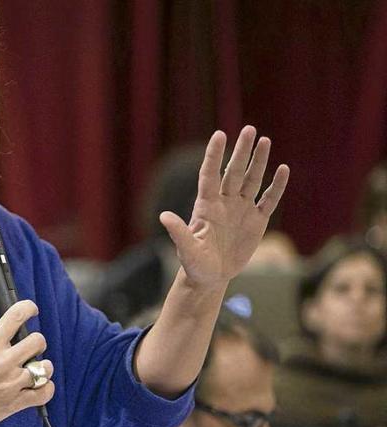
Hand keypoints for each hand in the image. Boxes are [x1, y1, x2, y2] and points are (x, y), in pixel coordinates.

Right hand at [0, 300, 53, 426]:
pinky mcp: (16, 402)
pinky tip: (40, 387)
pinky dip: (46, 389)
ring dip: (44, 368)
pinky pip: (44, 393)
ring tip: (37, 370)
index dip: (29, 308)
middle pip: (37, 341)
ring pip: (45, 367)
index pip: (16, 316)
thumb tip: (10, 341)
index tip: (32, 310)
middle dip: (38, 343)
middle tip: (32, 349)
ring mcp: (12, 382)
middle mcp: (4, 360)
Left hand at [160, 126, 289, 286]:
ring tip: (265, 140)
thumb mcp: (187, 250)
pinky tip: (283, 169)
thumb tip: (164, 217)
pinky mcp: (256, 221)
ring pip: (251, 180)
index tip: (220, 134)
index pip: (211, 174)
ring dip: (258, 161)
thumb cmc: (194, 264)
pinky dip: (276, 186)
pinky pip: (268, 200)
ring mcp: (241, 209)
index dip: (214, 155)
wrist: (210, 278)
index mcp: (206, 206)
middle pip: (234, 171)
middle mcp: (225, 202)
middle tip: (249, 129)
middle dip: (241, 151)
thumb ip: (179, 233)